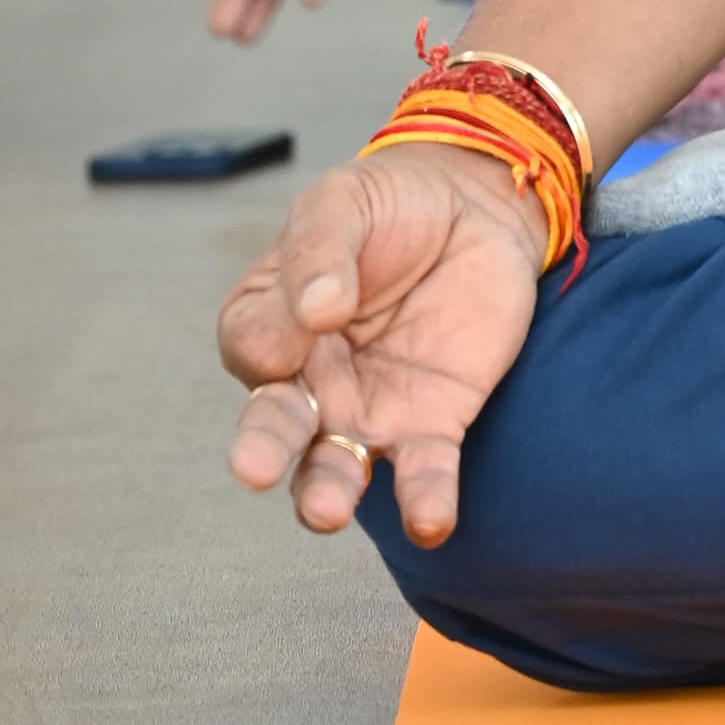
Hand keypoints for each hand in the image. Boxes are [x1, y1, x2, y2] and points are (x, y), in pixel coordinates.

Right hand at [220, 143, 543, 544]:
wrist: (473, 209)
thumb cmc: (388, 207)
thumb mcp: (343, 203)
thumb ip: (320, 248)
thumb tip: (317, 308)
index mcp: (271, 324)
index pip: (251, 344)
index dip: (271, 337)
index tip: (310, 313)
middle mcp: (308, 383)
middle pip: (274, 428)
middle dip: (263, 450)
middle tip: (255, 467)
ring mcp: (367, 410)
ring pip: (335, 467)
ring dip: (327, 492)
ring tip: (327, 509)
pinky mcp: (432, 422)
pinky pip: (423, 473)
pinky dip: (425, 501)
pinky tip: (431, 521)